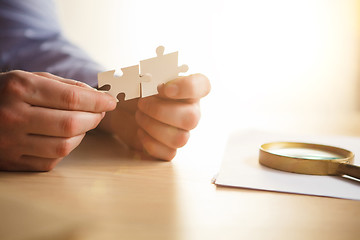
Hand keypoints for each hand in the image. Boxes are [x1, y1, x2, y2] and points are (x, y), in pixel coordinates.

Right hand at [0, 70, 116, 170]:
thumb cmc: (6, 93)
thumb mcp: (29, 78)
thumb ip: (65, 86)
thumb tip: (99, 97)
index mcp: (19, 88)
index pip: (71, 98)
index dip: (98, 102)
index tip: (111, 102)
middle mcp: (13, 116)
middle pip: (70, 124)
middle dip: (94, 119)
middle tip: (100, 113)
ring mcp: (10, 142)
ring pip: (64, 147)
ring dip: (83, 135)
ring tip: (84, 124)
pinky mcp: (12, 162)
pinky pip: (51, 162)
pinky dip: (66, 149)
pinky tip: (65, 138)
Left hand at [99, 74, 209, 159]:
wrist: (121, 111)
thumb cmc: (134, 92)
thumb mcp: (137, 78)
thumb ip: (145, 77)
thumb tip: (149, 85)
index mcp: (187, 89)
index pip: (203, 85)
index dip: (187, 87)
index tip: (163, 88)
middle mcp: (190, 111)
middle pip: (191, 118)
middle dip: (160, 111)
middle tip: (141, 103)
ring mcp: (182, 132)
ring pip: (180, 139)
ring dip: (153, 127)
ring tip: (139, 116)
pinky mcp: (169, 148)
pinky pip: (169, 153)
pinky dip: (150, 143)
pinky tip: (141, 132)